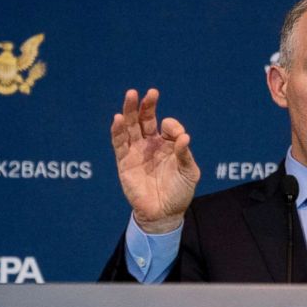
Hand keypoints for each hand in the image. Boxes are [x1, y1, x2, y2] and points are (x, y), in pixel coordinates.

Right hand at [111, 88, 199, 232]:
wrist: (164, 214)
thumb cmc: (180, 193)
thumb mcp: (189, 173)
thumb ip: (185, 154)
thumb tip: (184, 136)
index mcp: (168, 144)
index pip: (167, 126)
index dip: (172, 126)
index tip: (177, 135)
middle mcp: (151, 144)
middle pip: (145, 119)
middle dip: (147, 105)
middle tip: (150, 92)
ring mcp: (136, 152)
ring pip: (130, 126)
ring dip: (130, 110)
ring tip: (131, 94)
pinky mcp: (124, 162)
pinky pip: (119, 143)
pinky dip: (117, 130)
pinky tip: (118, 119)